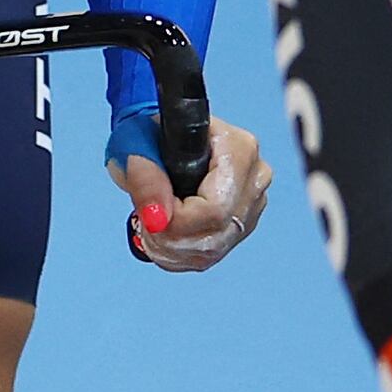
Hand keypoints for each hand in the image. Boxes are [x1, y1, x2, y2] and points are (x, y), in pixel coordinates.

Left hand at [115, 112, 276, 270]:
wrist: (164, 140)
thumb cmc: (154, 134)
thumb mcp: (138, 142)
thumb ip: (145, 177)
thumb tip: (157, 219)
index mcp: (239, 149)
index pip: (214, 208)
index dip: (176, 221)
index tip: (147, 213)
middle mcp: (254, 179)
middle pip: (215, 234)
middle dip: (170, 238)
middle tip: (143, 220)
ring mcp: (251, 206)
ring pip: (211, 250)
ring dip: (171, 248)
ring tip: (150, 226)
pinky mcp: (240, 226)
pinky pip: (209, 256)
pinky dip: (177, 254)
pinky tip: (163, 236)